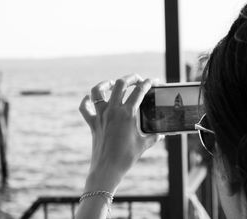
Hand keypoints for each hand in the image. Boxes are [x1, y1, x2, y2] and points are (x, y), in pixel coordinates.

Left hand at [79, 74, 160, 192]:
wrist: (107, 169)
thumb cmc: (127, 157)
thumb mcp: (144, 144)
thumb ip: (154, 137)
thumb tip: (162, 134)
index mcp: (128, 113)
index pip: (139, 91)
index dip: (148, 83)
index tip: (153, 81)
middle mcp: (113, 110)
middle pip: (120, 84)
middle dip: (130, 78)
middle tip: (136, 79)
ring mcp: (101, 115)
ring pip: (97, 91)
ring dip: (105, 84)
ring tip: (112, 83)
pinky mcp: (92, 123)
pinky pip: (84, 108)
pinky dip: (85, 101)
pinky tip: (89, 98)